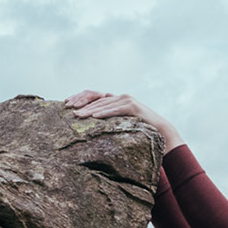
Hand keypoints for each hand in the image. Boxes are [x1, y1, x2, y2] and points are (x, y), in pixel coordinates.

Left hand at [64, 91, 178, 148]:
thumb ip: (110, 121)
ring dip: (90, 109)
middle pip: (97, 99)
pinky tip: (94, 116)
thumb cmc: (140, 130)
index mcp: (116, 100)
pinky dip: (105, 112)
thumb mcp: (121, 124)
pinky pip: (116, 109)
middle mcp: (120, 97)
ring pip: (104, 104)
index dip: (80, 98)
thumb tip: (92, 126)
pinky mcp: (133, 107)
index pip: (95, 96)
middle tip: (69, 110)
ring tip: (79, 115)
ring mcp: (127, 100)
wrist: (161, 130)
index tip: (67, 104)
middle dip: (82, 104)